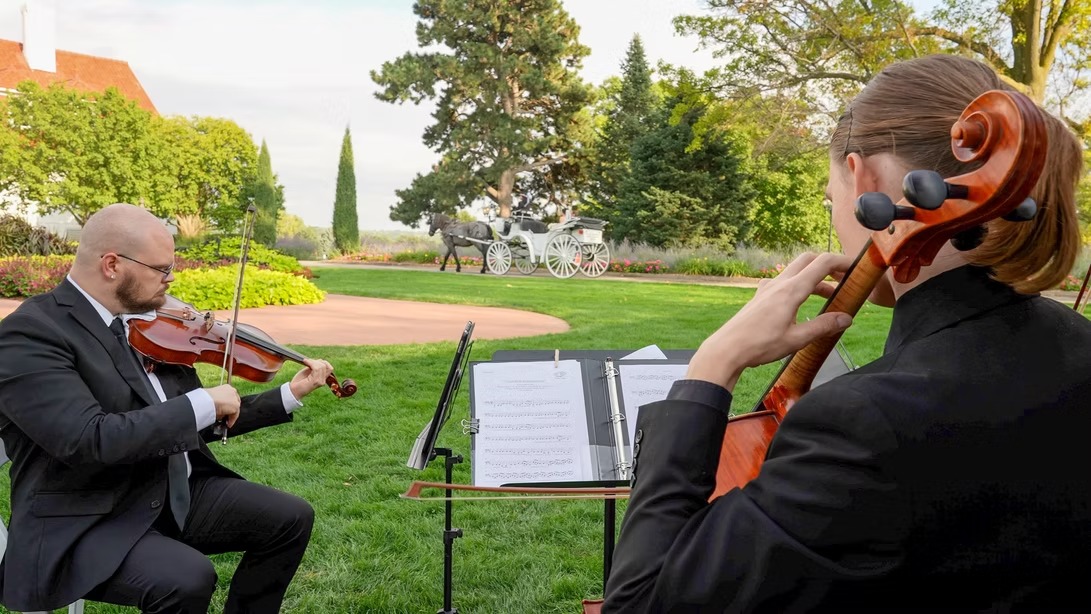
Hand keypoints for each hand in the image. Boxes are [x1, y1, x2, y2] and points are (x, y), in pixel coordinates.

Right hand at [206, 384, 240, 427]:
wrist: (207, 400)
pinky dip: (232, 420)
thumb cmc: (205, 399)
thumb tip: (219, 410)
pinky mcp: (236, 405)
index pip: (230, 397)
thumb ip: (218, 402)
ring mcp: (235, 398)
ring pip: (234, 408)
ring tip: (225, 421)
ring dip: (230, 415)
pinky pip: (235, 415)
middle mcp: (232, 391)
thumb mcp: (212, 398)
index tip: (225, 410)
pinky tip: (227, 424)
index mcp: (226, 387)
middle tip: (226, 417)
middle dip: (230, 410)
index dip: (228, 405)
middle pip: (234, 402)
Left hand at [289, 358, 334, 400]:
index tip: (314, 361)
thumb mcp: (308, 372)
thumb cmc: (299, 381)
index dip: (323, 362)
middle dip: (318, 361)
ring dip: (313, 361)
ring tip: (306, 361)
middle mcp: (323, 381)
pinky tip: (305, 361)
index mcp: (322, 379)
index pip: (329, 368)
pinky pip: (316, 368)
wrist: (293, 390)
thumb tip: (319, 361)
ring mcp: (319, 382)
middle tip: (308, 361)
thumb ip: (315, 367)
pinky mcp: (315, 381)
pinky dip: (310, 362)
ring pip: (321, 366)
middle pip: (326, 366)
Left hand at [686, 252, 854, 391]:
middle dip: (829, 264)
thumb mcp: (797, 339)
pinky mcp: (760, 296)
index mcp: (791, 290)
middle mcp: (779, 283)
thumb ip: (823, 327)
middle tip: (844, 278)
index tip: (858, 269)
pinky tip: (802, 304)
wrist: (726, 350)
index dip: (843, 262)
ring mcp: (768, 288)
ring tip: (830, 296)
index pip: (823, 263)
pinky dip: (799, 285)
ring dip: (815, 278)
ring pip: (796, 271)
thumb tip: (846, 319)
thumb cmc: (759, 345)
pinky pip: (784, 282)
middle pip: (809, 259)